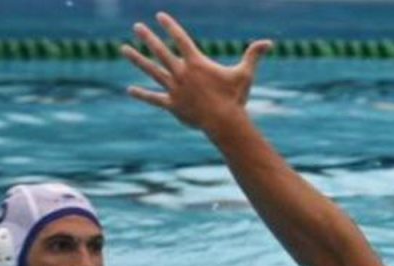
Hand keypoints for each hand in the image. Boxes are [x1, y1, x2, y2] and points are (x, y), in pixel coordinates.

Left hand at [120, 12, 271, 134]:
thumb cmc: (235, 98)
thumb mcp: (245, 74)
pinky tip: (130, 90)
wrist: (224, 122)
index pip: (180, 39)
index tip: (159, 15)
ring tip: (123, 48)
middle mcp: (181, 73)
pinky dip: (142, 95)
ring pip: (152, 70)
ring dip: (137, 59)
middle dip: (148, 37)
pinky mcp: (172, 104)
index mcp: (196, 63)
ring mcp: (174, 88)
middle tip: (137, 27)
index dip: (170, 26)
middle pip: (161, 51)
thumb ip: (253, 56)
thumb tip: (269, 42)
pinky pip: (154, 98)